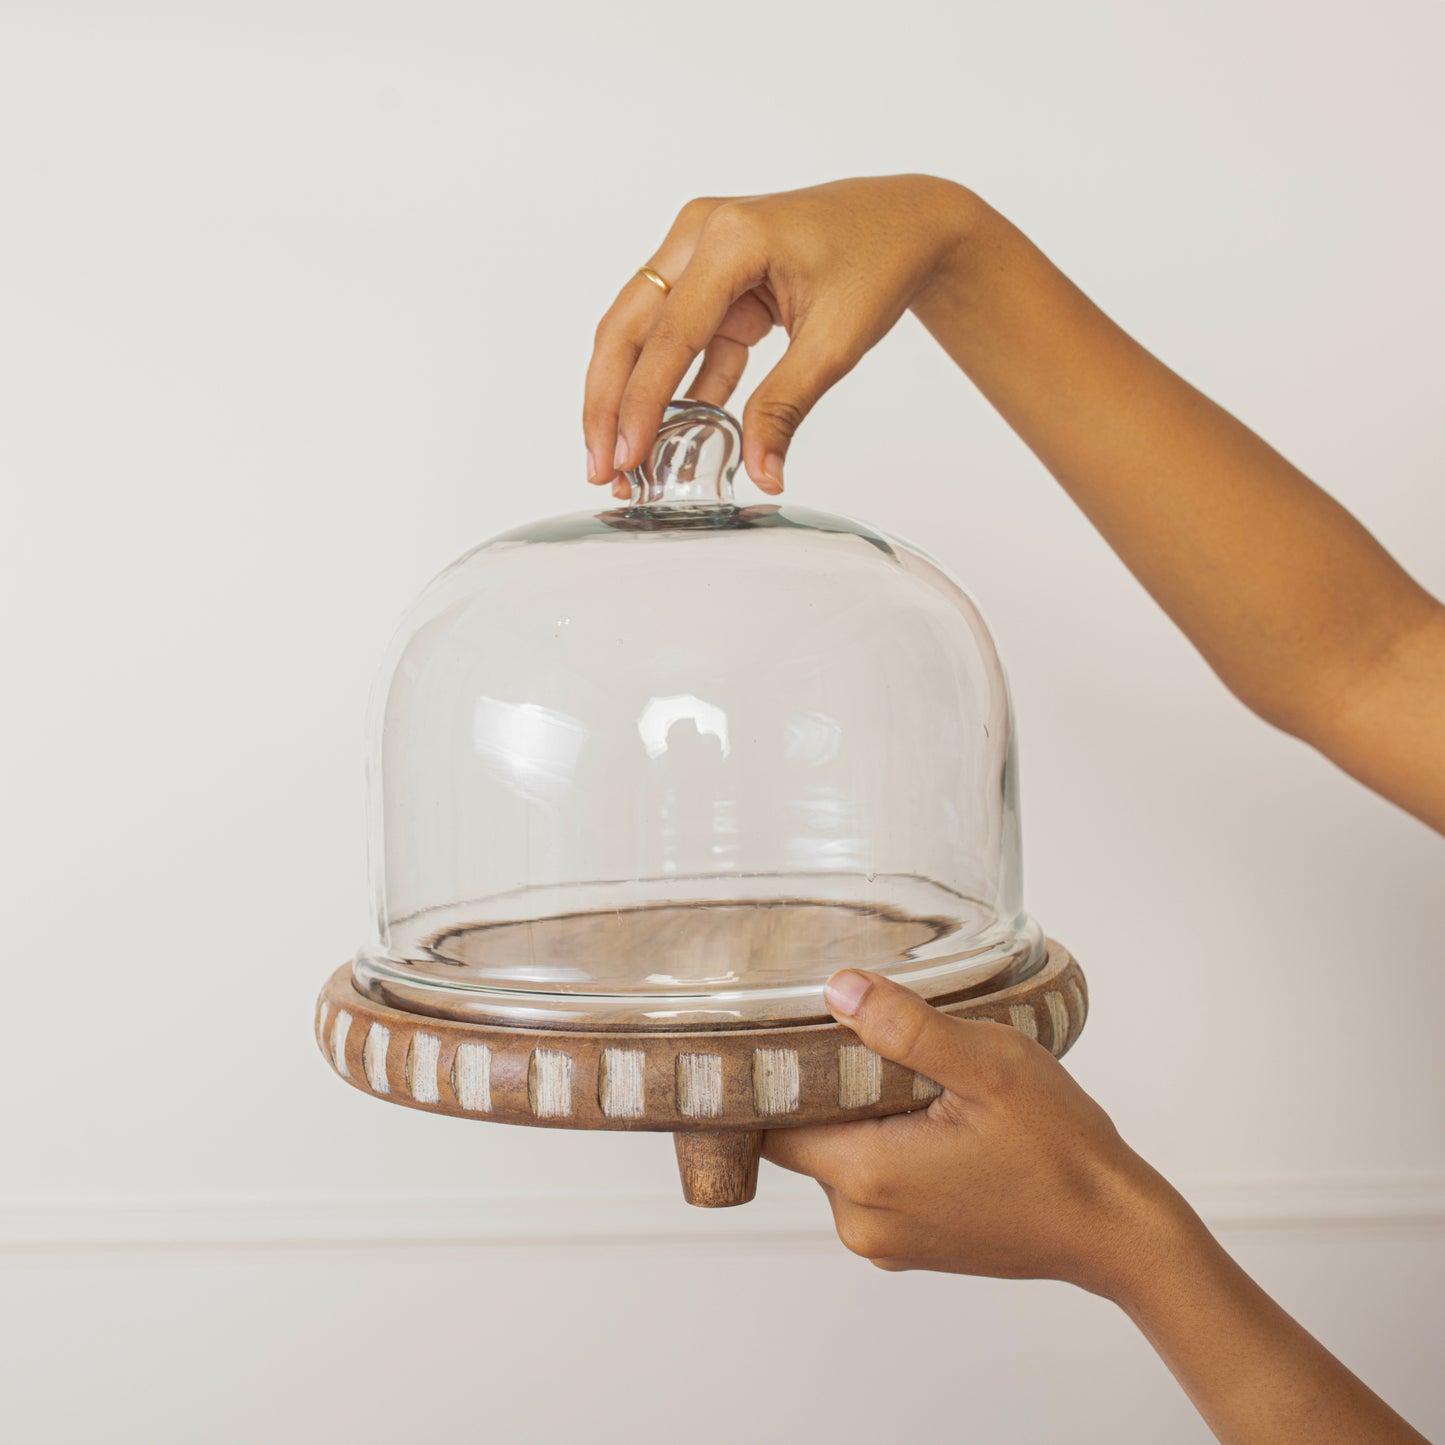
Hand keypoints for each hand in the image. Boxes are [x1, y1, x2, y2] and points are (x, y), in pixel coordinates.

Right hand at [583, 175, 977, 497]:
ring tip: (622, 464)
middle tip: (601, 467)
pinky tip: (663, 439)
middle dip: (609, 403)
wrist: (906, 222)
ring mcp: (697, 251)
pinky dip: (671, 390)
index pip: (671, 333)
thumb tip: (761, 472)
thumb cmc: (878, 261)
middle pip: (628, 327)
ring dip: (631, 399)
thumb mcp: (835, 342)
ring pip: (641, 334)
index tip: (626, 457)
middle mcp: (701, 233)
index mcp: (733, 237)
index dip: (642, 403)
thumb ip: (786, 407)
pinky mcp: (707, 278)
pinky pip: (677, 340)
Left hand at [764, 968, 1177, 1298]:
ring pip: (837, 1161)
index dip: (777, 1075)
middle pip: (802, 1139)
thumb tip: (839, 988)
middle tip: (868, 1042)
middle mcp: (862, 1222)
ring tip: (913, 1082)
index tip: (795, 1032)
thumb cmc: (1061, 1148)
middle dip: (827, 1090)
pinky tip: (933, 1120)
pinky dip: (887, 1149)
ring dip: (861, 1119)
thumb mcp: (989, 1064)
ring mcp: (886, 1242)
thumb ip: (907, 1026)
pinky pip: (871, 1186)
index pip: (771, 1123)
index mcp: (868, 1176)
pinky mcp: (911, 1246)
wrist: (1115, 1229)